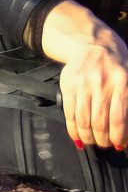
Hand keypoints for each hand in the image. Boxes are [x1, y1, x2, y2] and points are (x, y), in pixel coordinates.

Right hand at [62, 29, 127, 150]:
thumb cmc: (117, 64)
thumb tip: (126, 127)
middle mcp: (103, 85)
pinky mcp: (69, 87)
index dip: (119, 136)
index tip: (120, 145)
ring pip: (84, 121)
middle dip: (103, 139)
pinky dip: (73, 130)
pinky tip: (77, 138)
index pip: (119, 118)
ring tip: (92, 142)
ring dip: (88, 137)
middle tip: (106, 145)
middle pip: (100, 122)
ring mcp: (84, 86)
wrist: (93, 45)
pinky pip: (70, 114)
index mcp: (123, 84)